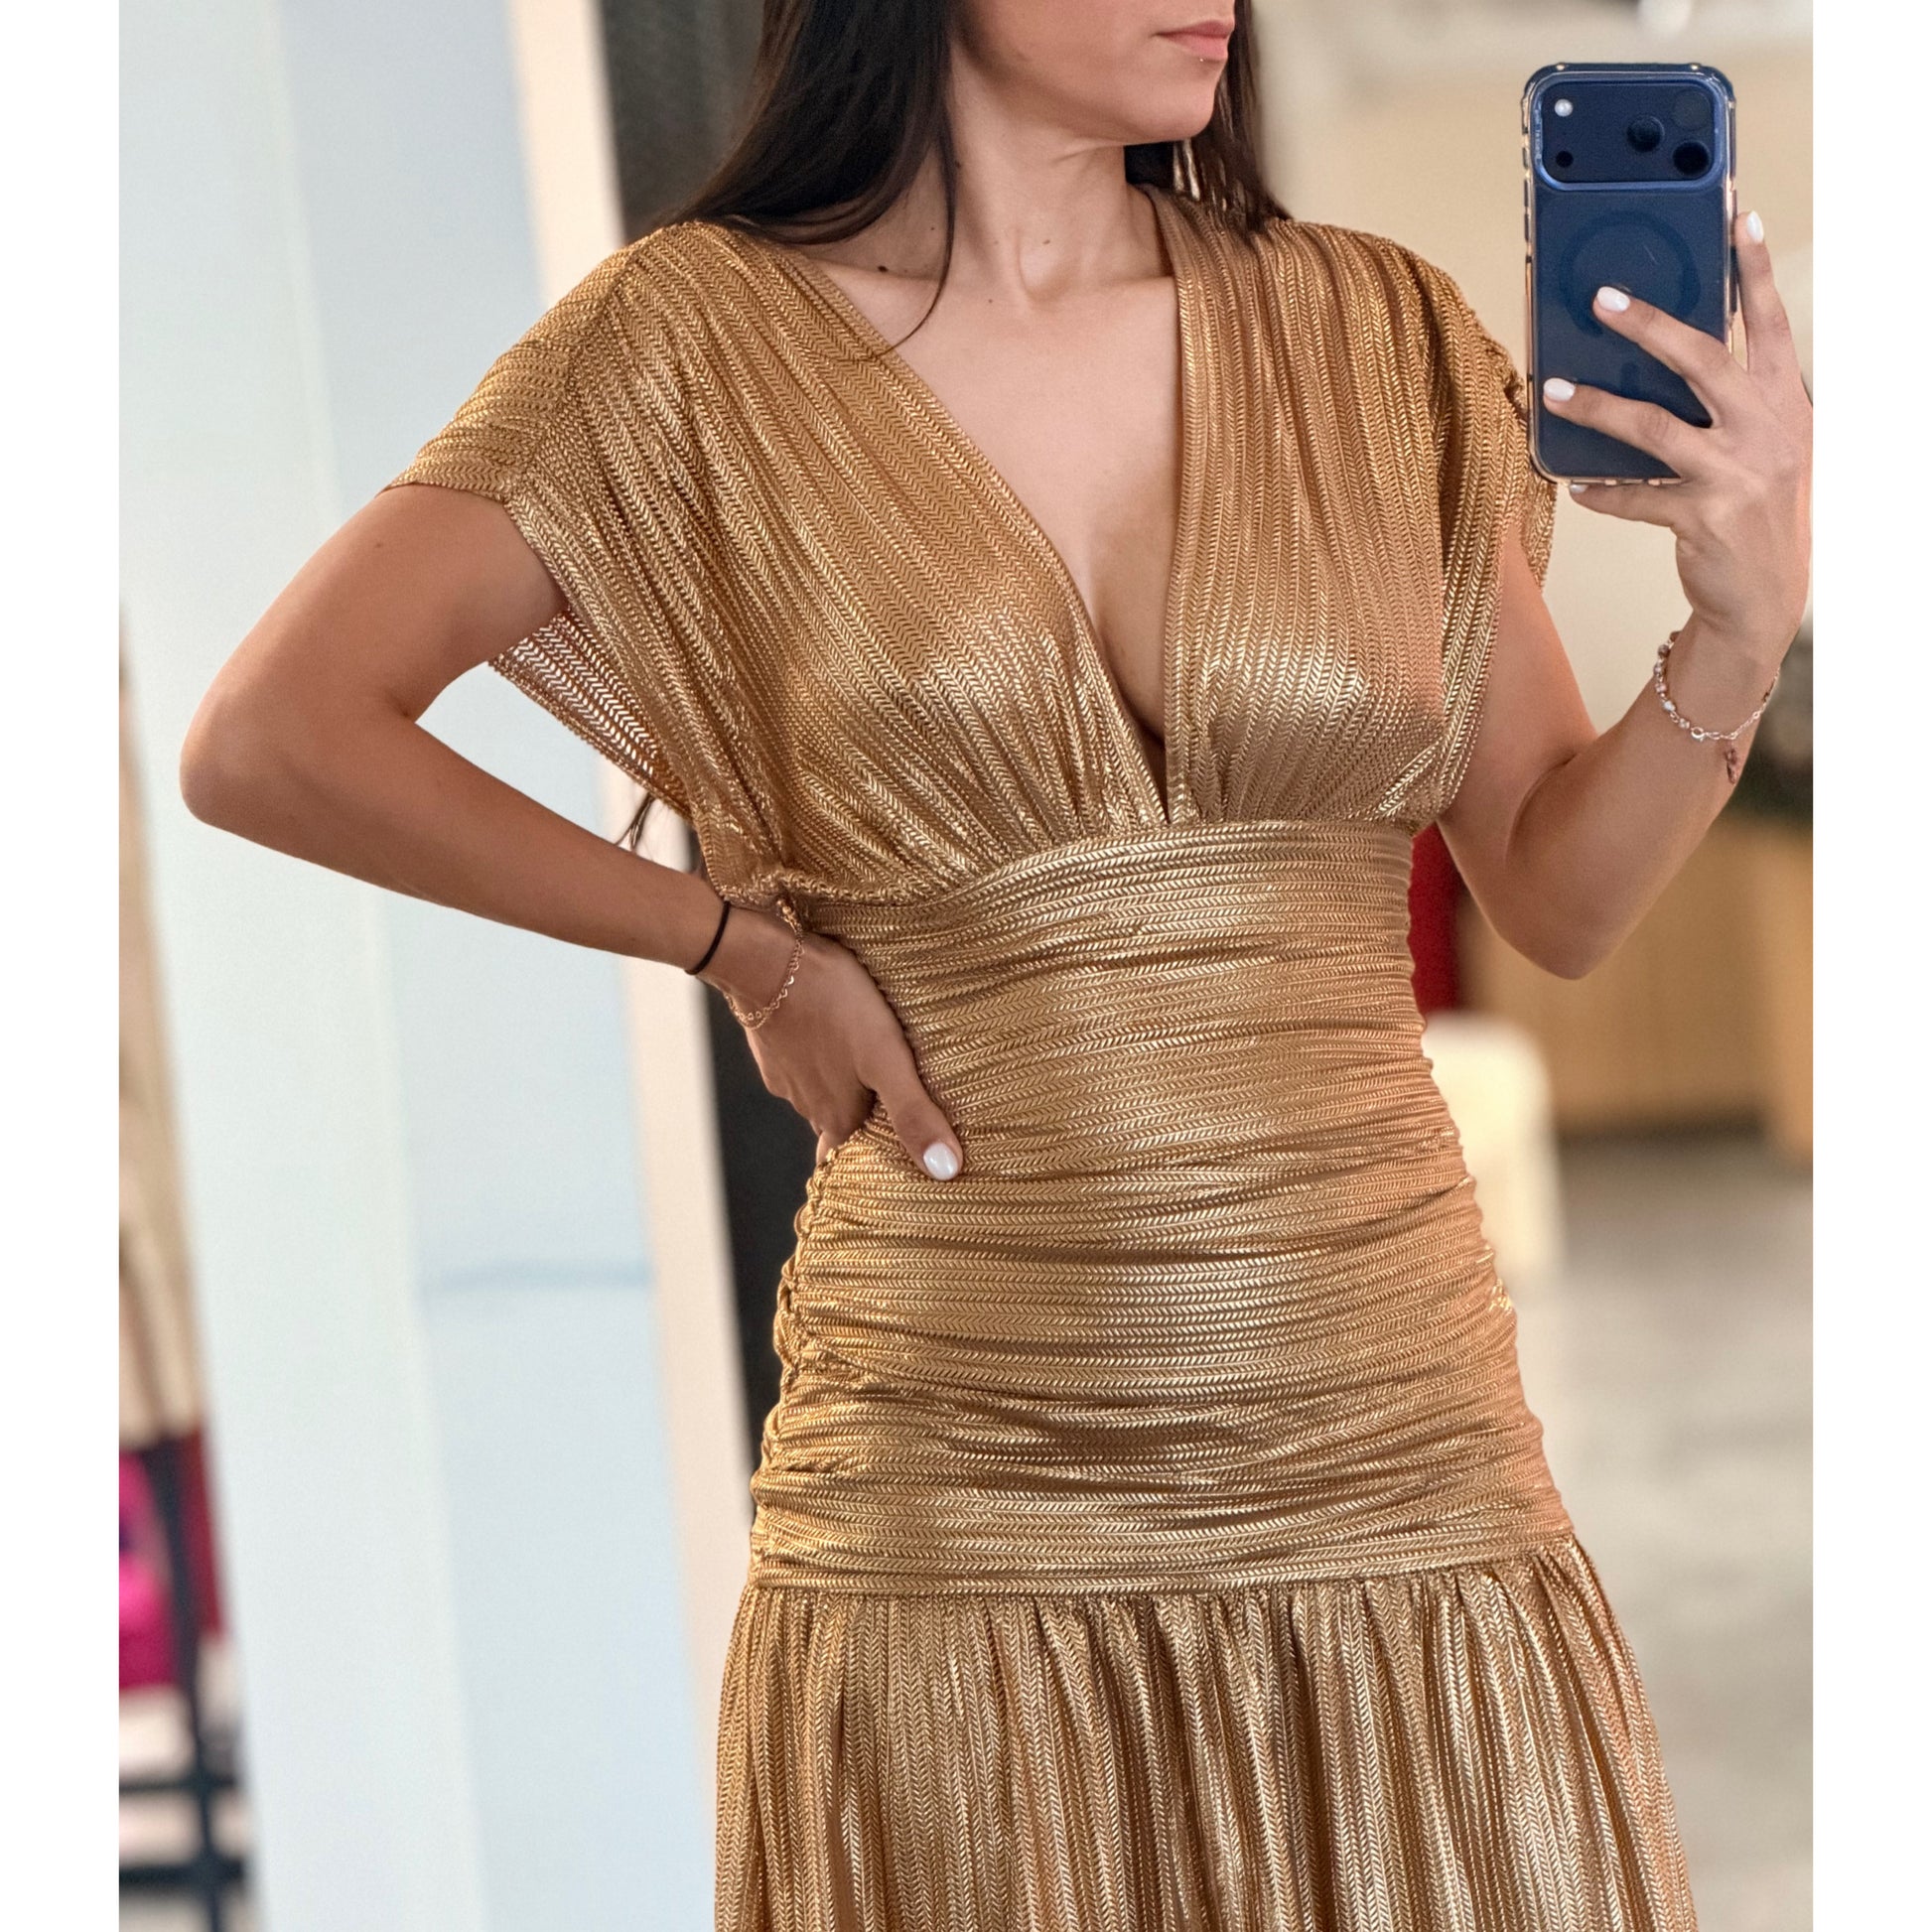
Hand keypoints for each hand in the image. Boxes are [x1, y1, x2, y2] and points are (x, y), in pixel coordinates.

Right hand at [698, 901, 963, 1179]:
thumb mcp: (885, 1057)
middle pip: (838, 1125)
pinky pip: (800, 1060)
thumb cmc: (833, 1004)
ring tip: (870, 1073)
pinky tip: (835, 1037)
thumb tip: (946, 1170)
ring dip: (841, 1087)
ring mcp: (784, 1074)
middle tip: (891, 1115)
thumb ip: (914, 1112)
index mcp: (836, 1116)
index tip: (888, 1169)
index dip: (870, 1164)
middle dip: (862, 1123)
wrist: (766, 960)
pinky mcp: (771, 1043)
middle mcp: (807, 1104)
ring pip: (819, 1092)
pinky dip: (819, 1056)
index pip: (850, 1159)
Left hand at [1540, 210, 1811, 669]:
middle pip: (1703, 360)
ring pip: (1654, 428)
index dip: (1753, 271)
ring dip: (1597, 407)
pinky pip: (1634, 498)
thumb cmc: (1756, 510)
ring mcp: (1737, 475)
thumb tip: (1658, 360)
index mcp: (1784, 404)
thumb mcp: (1764, 447)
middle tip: (1603, 298)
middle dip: (1650, 324)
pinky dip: (1601, 492)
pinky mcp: (1703, 519)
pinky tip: (1575, 483)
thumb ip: (1729, 404)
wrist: (1764, 597)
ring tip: (1554, 392)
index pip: (1771, 324)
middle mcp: (1767, 431)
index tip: (1736, 218)